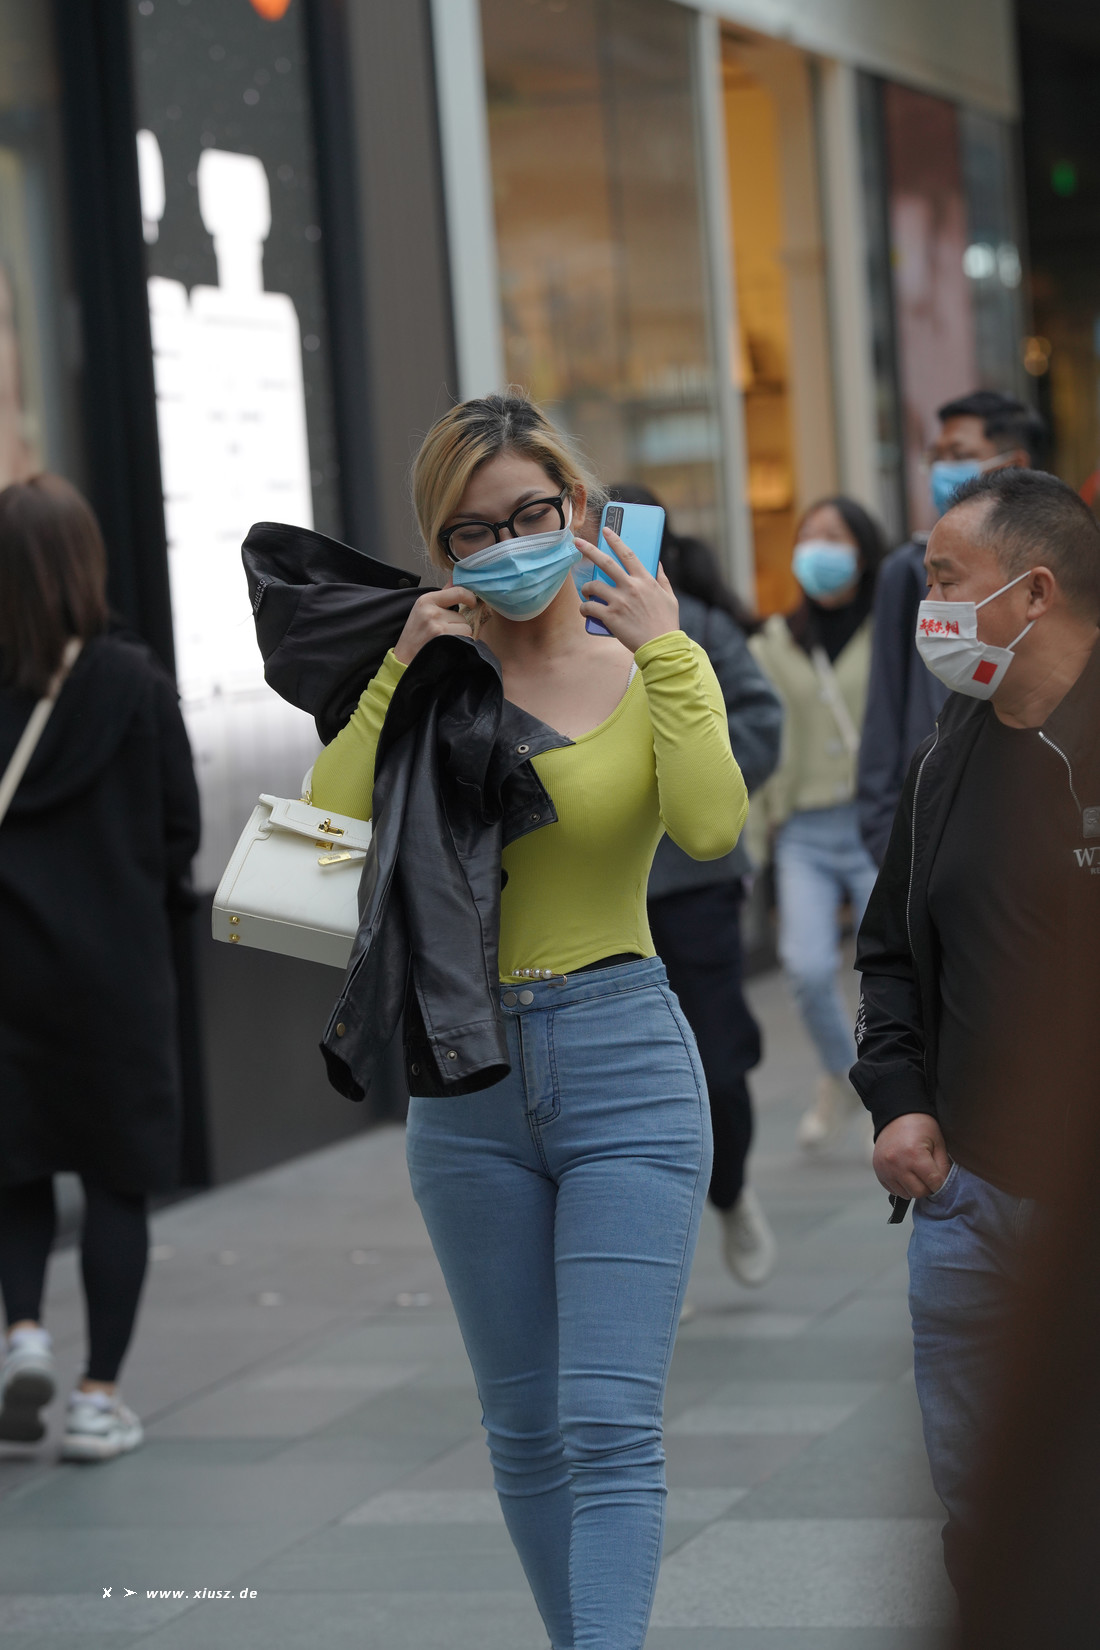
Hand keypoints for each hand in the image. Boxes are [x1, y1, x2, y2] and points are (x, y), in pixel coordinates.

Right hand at [393, 586, 476, 665]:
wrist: (403, 658)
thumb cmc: (415, 634)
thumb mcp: (424, 609)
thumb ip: (443, 595)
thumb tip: (456, 578)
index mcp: (427, 600)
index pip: (458, 592)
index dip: (470, 597)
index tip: (472, 603)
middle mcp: (431, 611)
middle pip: (462, 616)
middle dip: (457, 625)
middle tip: (442, 633)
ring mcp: (437, 625)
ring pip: (465, 628)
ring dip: (460, 636)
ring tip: (443, 640)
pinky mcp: (442, 639)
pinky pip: (465, 638)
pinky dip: (460, 644)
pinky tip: (447, 647)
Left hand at [577, 528, 678, 652]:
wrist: (661, 646)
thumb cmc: (666, 623)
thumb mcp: (669, 597)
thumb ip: (662, 578)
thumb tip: (657, 563)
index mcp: (645, 580)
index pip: (627, 554)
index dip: (615, 540)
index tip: (606, 530)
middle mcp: (630, 587)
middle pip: (605, 563)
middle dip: (589, 550)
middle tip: (577, 542)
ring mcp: (619, 601)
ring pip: (593, 585)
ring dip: (586, 588)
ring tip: (586, 593)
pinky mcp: (610, 617)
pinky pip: (589, 607)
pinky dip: (584, 608)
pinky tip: (586, 611)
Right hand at [872, 1113, 951, 1199]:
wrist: (896, 1115)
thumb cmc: (920, 1126)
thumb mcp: (938, 1142)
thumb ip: (943, 1166)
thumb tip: (944, 1186)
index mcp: (915, 1155)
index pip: (934, 1184)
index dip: (940, 1184)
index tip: (940, 1178)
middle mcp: (897, 1164)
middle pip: (919, 1193)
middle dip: (927, 1187)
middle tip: (928, 1176)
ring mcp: (885, 1168)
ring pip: (905, 1194)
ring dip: (913, 1188)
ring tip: (915, 1173)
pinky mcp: (878, 1171)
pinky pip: (893, 1190)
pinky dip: (901, 1186)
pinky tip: (904, 1173)